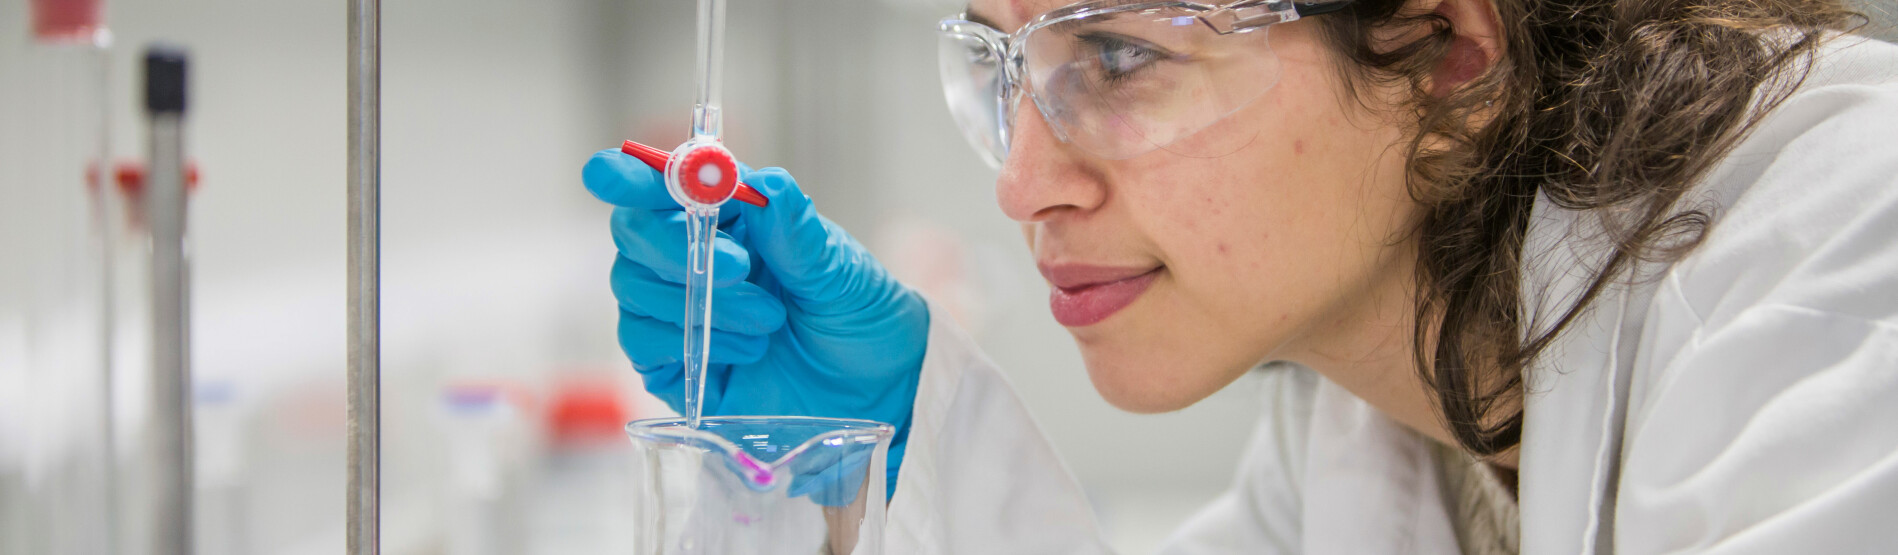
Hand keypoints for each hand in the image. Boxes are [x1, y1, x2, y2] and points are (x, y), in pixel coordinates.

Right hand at [582, 149, 927, 498]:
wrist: (874, 396)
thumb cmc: (860, 322)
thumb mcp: (842, 274)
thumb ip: (797, 233)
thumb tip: (765, 184)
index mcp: (732, 215)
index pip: (661, 179)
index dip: (631, 174)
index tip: (621, 178)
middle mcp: (693, 254)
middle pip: (632, 229)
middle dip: (673, 244)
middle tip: (739, 267)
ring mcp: (677, 309)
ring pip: (634, 285)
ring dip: (702, 300)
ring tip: (769, 320)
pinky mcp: (671, 363)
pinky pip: (642, 341)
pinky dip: (690, 341)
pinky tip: (747, 350)